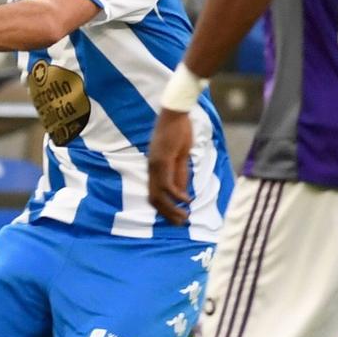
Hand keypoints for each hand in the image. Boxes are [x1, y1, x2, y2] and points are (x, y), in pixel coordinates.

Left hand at [147, 107, 194, 224]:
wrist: (175, 113)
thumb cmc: (179, 131)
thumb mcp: (181, 157)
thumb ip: (180, 174)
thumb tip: (182, 193)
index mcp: (155, 168)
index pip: (154, 194)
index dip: (164, 209)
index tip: (175, 218)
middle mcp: (151, 169)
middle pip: (154, 199)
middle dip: (167, 214)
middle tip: (180, 223)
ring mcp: (155, 165)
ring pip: (159, 195)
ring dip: (171, 209)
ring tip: (184, 217)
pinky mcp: (162, 160)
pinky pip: (167, 184)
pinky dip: (176, 195)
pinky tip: (186, 200)